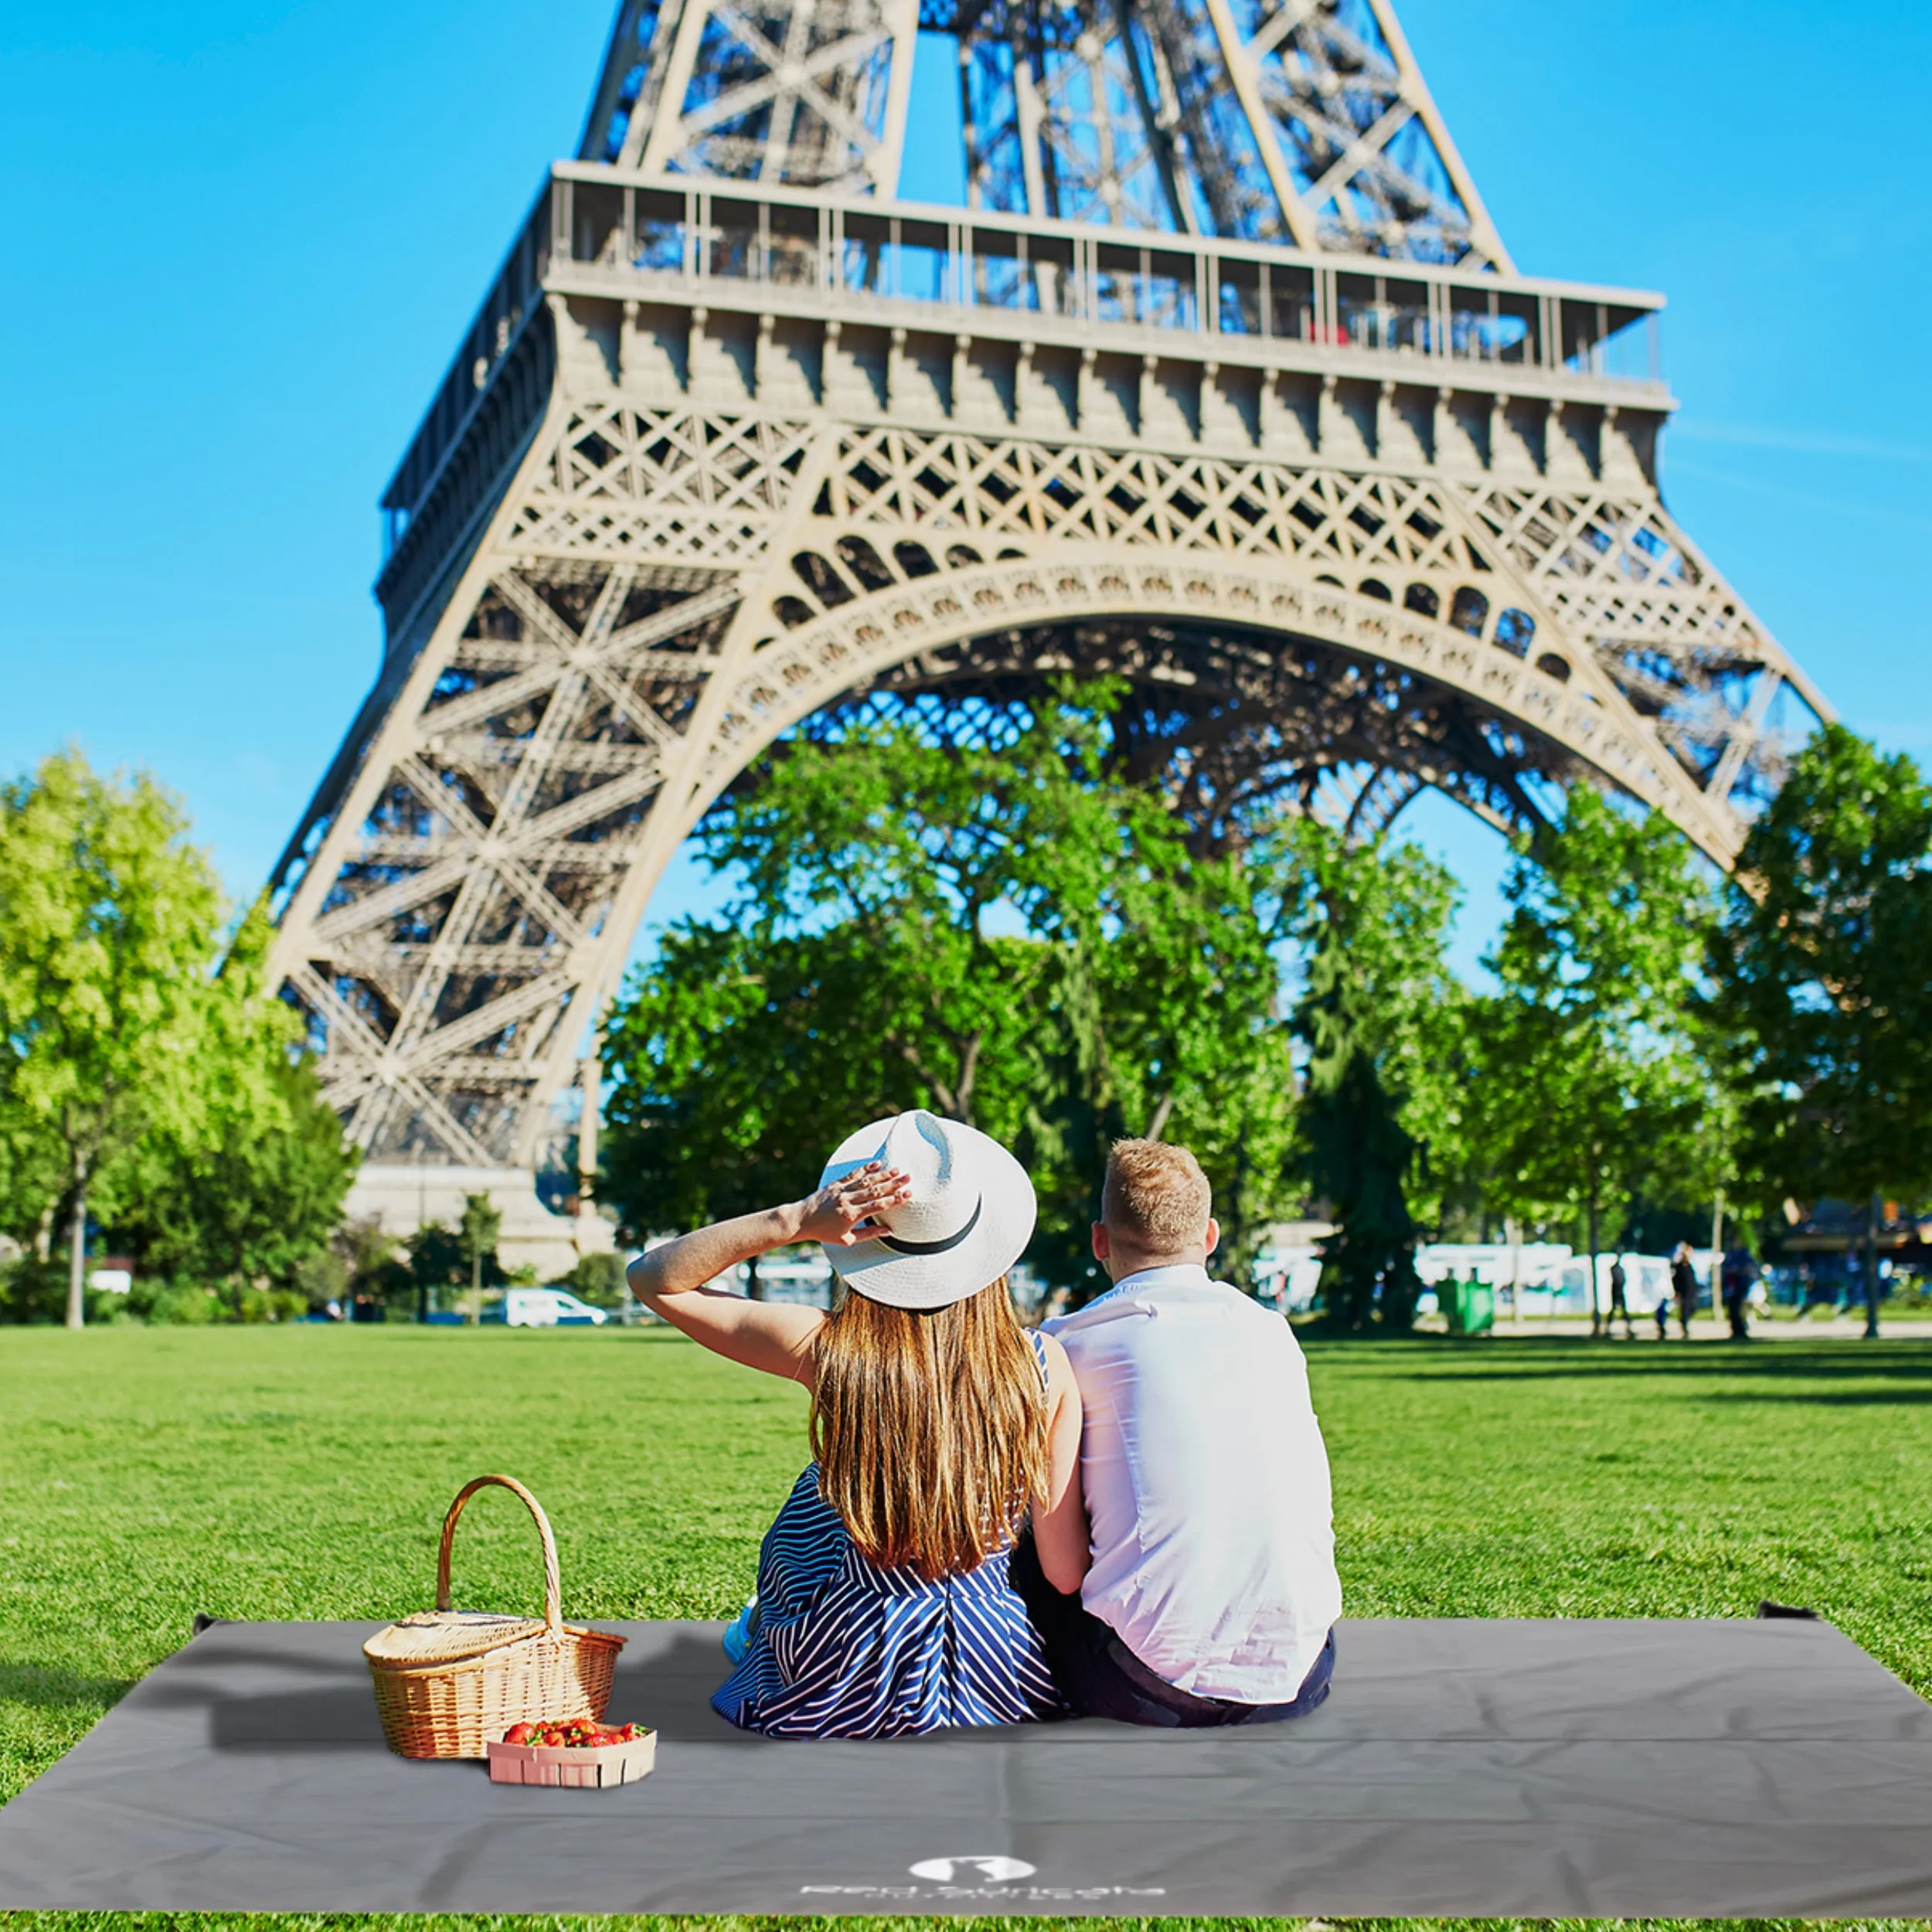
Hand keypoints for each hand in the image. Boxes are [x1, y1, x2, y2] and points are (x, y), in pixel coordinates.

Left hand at [793, 1162, 910, 1246]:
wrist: (802, 1220)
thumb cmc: (824, 1233)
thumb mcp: (847, 1239)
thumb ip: (869, 1234)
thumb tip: (889, 1231)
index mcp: (852, 1216)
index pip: (878, 1206)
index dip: (895, 1200)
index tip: (909, 1195)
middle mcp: (848, 1200)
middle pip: (875, 1190)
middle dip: (894, 1184)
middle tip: (908, 1178)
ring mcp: (841, 1190)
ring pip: (866, 1181)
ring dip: (883, 1175)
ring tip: (898, 1170)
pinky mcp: (836, 1184)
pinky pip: (853, 1174)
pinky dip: (866, 1169)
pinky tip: (878, 1164)